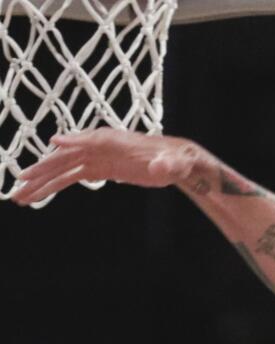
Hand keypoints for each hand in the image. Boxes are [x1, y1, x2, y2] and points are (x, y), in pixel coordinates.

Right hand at [12, 128, 205, 205]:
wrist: (174, 162)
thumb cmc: (175, 161)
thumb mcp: (173, 164)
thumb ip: (166, 165)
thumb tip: (158, 167)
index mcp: (115, 141)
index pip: (89, 140)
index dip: (72, 143)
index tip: (52, 146)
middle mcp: (99, 146)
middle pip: (66, 158)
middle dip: (43, 171)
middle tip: (21, 183)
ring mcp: (95, 158)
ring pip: (63, 170)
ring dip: (42, 182)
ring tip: (21, 196)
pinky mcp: (98, 169)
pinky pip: (71, 177)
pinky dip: (54, 186)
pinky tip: (38, 195)